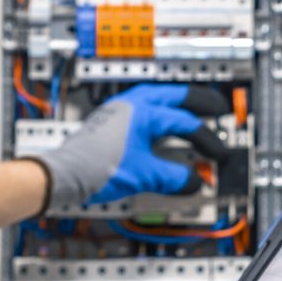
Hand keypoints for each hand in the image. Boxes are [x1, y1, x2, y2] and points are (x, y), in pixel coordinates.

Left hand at [33, 84, 229, 209]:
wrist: (62, 176)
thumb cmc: (94, 169)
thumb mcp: (143, 175)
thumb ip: (172, 177)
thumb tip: (192, 182)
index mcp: (143, 111)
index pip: (184, 123)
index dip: (207, 139)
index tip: (219, 155)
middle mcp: (130, 106)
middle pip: (173, 97)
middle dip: (198, 103)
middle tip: (218, 108)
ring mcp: (118, 113)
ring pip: (156, 101)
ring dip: (177, 107)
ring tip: (192, 112)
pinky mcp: (109, 125)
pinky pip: (143, 114)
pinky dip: (159, 119)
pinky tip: (161, 130)